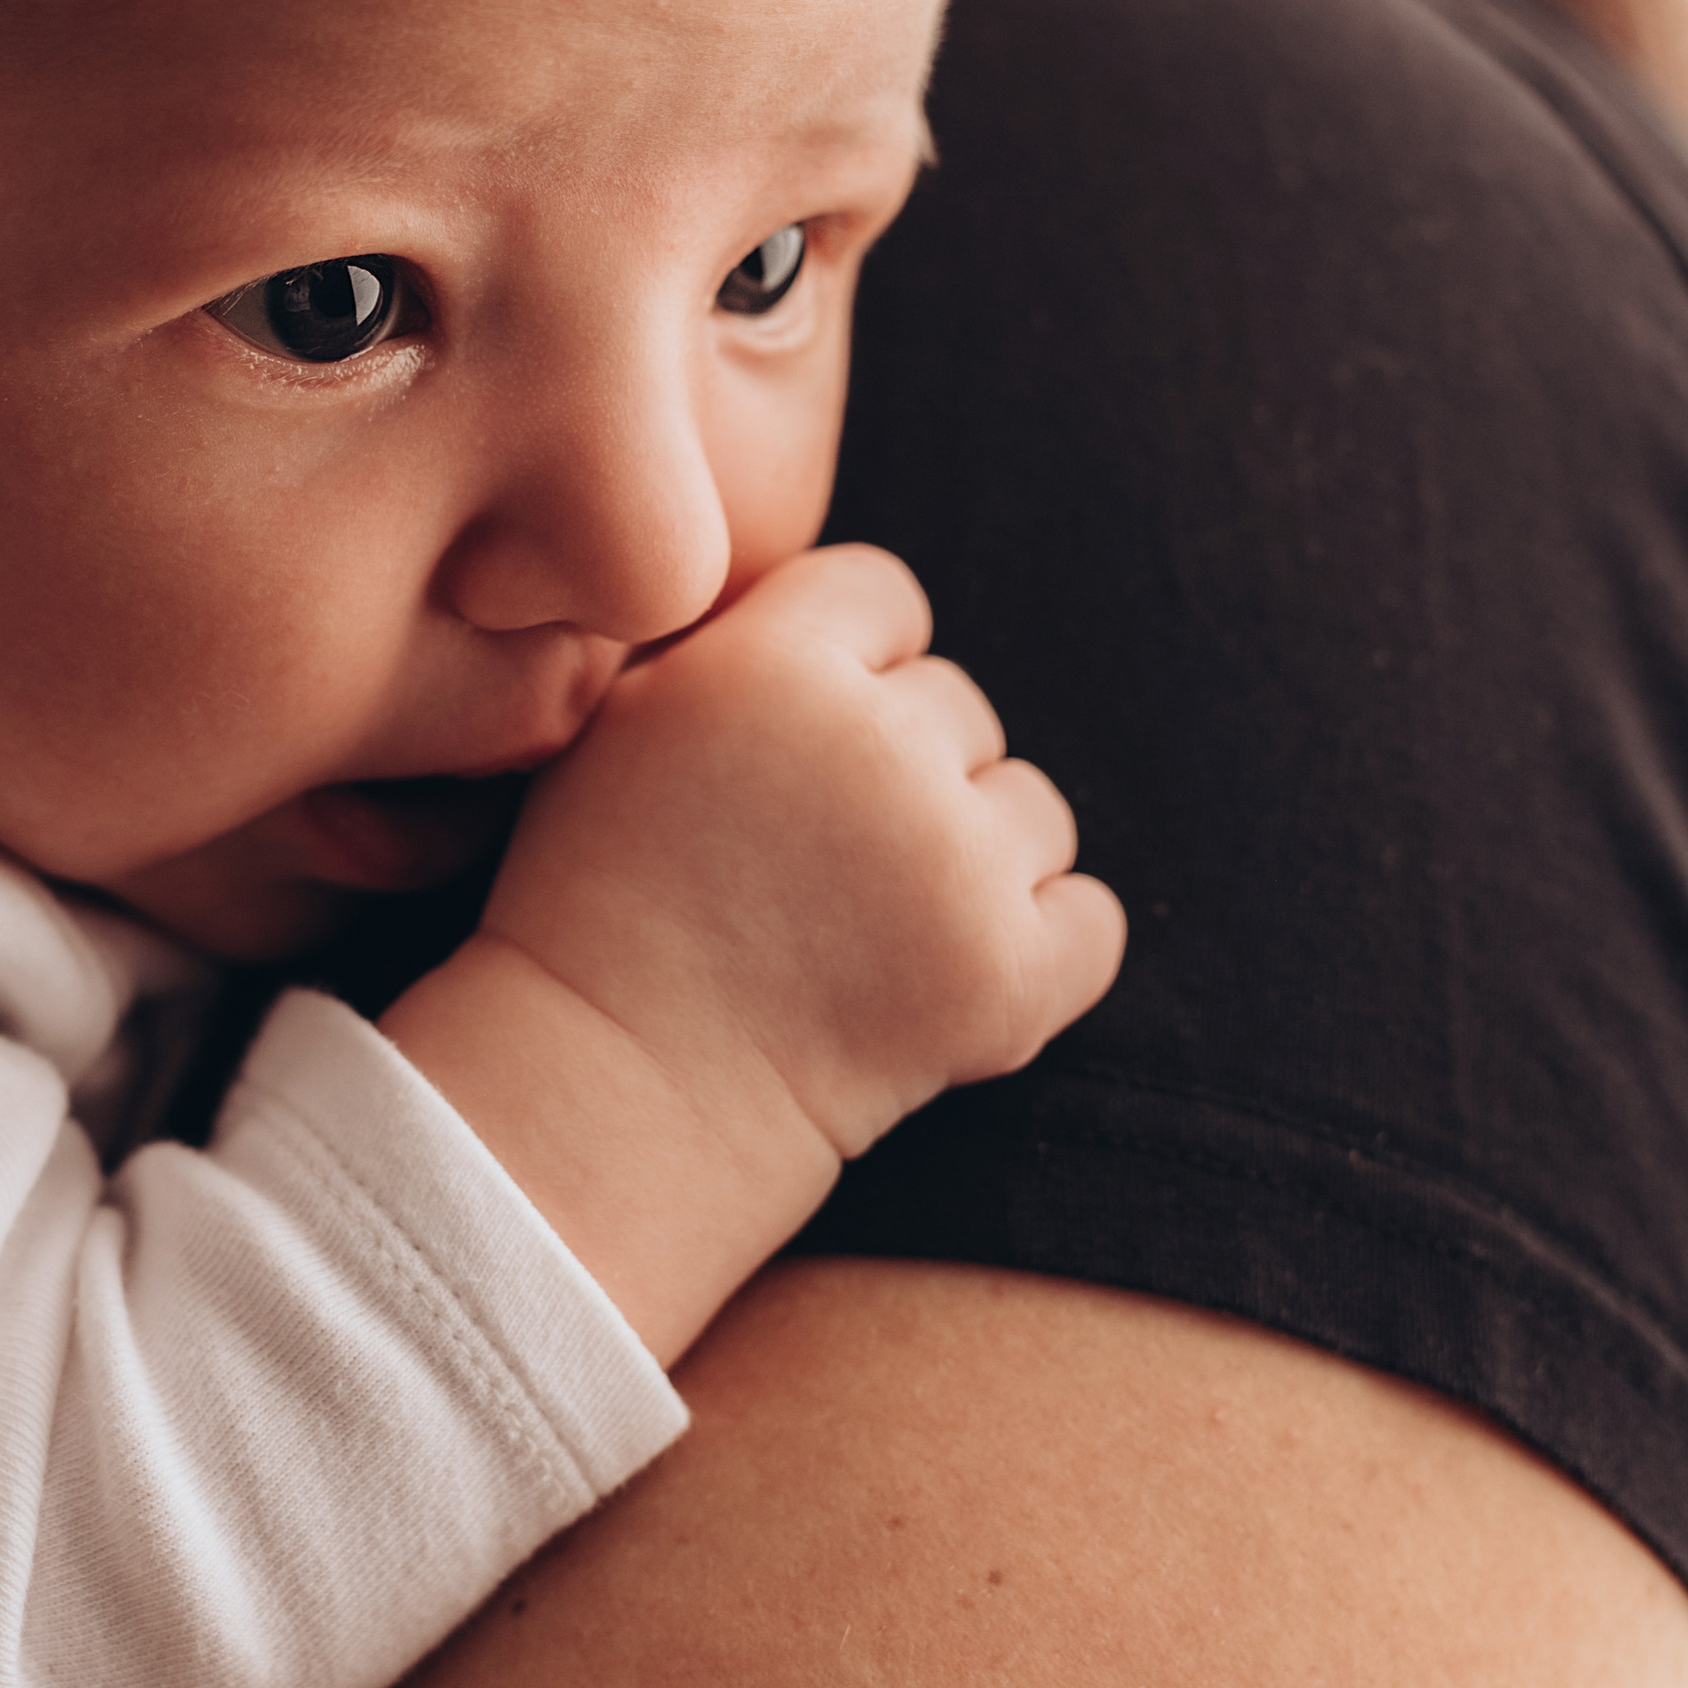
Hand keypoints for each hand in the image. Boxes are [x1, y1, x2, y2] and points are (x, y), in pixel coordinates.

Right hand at [486, 543, 1122, 1160]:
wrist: (613, 1095)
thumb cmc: (598, 908)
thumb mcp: (620, 728)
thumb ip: (736, 644)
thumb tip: (850, 615)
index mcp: (766, 663)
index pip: (884, 592)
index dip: (853, 663)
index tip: (802, 746)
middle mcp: (872, 743)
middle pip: (957, 705)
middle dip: (904, 775)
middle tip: (813, 869)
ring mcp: (950, 862)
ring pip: (1030, 809)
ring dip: (972, 862)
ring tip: (864, 935)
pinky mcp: (1005, 974)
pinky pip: (1089, 921)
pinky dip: (1036, 953)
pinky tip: (936, 983)